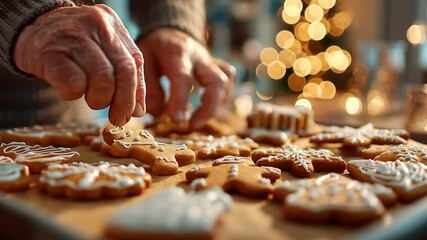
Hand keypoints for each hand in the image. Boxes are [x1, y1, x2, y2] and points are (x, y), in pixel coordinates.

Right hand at [13, 4, 144, 125]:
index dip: (136, 93)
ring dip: (99, 100)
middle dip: (123, 101)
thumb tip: (139, 111)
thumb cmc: (74, 45)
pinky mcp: (50, 53)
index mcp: (113, 24)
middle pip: (124, 71)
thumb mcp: (104, 50)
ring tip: (91, 100)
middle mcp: (97, 25)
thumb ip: (125, 74)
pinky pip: (73, 83)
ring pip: (102, 79)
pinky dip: (74, 95)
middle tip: (117, 118)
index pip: (135, 63)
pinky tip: (69, 91)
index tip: (132, 113)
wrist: (30, 26)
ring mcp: (73, 37)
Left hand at [137, 28, 235, 129]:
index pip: (184, 78)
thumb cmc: (154, 49)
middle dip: (208, 108)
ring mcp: (211, 61)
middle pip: (216, 81)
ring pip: (226, 82)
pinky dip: (223, 96)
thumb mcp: (143, 63)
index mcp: (177, 53)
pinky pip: (229, 79)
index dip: (181, 101)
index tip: (177, 120)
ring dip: (216, 105)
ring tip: (197, 119)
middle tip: (192, 125)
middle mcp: (199, 56)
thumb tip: (158, 113)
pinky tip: (209, 105)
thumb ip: (149, 88)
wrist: (168, 32)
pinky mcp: (217, 66)